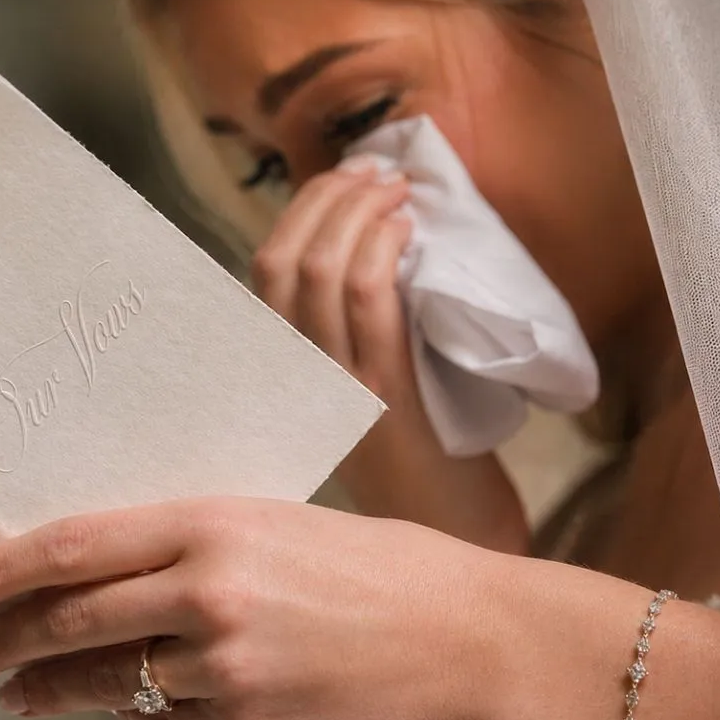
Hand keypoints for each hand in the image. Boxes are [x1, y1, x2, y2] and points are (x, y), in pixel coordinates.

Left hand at [0, 497, 501, 719]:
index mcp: (216, 521)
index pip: (74, 543)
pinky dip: (129, 711)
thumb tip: (103, 574)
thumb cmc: (379, 569)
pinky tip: (112, 704)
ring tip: (12, 691)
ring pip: (104, 680)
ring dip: (46, 688)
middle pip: (70, 618)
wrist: (468, 640)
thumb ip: (191, 547)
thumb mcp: (279, 525)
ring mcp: (225, 667)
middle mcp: (210, 591)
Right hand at [255, 158, 525, 550]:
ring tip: (397, 186)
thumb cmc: (426, 475)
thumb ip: (359, 341)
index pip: (262, 277)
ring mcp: (336, 388)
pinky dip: (384, 249)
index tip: (345, 177)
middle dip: (326, 197)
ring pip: (318, 272)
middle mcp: (296, 381)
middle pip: (278, 262)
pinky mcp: (384, 397)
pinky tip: (407, 229)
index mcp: (287, 379)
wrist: (457, 550)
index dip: (301, 212)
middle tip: (377, 169)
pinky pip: (370, 303)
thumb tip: (379, 250)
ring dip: (358, 210)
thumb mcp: (372, 402)